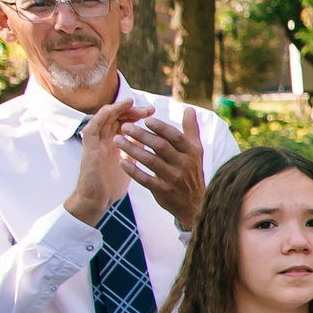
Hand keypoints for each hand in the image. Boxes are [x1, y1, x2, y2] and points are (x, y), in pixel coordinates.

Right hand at [64, 98, 142, 225]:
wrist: (97, 200)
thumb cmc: (112, 184)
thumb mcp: (129, 162)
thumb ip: (135, 149)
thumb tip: (150, 138)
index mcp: (113, 142)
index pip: (124, 122)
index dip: (137, 115)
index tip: (153, 113)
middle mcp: (103, 139)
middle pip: (116, 117)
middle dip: (131, 110)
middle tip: (148, 109)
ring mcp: (94, 142)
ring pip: (103, 118)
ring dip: (117, 109)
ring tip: (131, 102)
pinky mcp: (87, 148)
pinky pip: (92, 127)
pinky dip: (101, 117)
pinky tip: (112, 111)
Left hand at [120, 104, 208, 231]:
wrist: (195, 204)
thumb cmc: (191, 172)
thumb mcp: (195, 151)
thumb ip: (191, 130)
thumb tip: (189, 108)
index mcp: (191, 152)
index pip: (175, 136)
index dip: (160, 127)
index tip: (145, 119)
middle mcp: (183, 164)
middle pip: (160, 146)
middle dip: (141, 135)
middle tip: (124, 127)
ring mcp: (173, 178)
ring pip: (151, 161)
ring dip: (132, 149)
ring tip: (117, 140)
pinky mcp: (163, 191)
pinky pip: (145, 179)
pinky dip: (133, 170)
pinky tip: (121, 162)